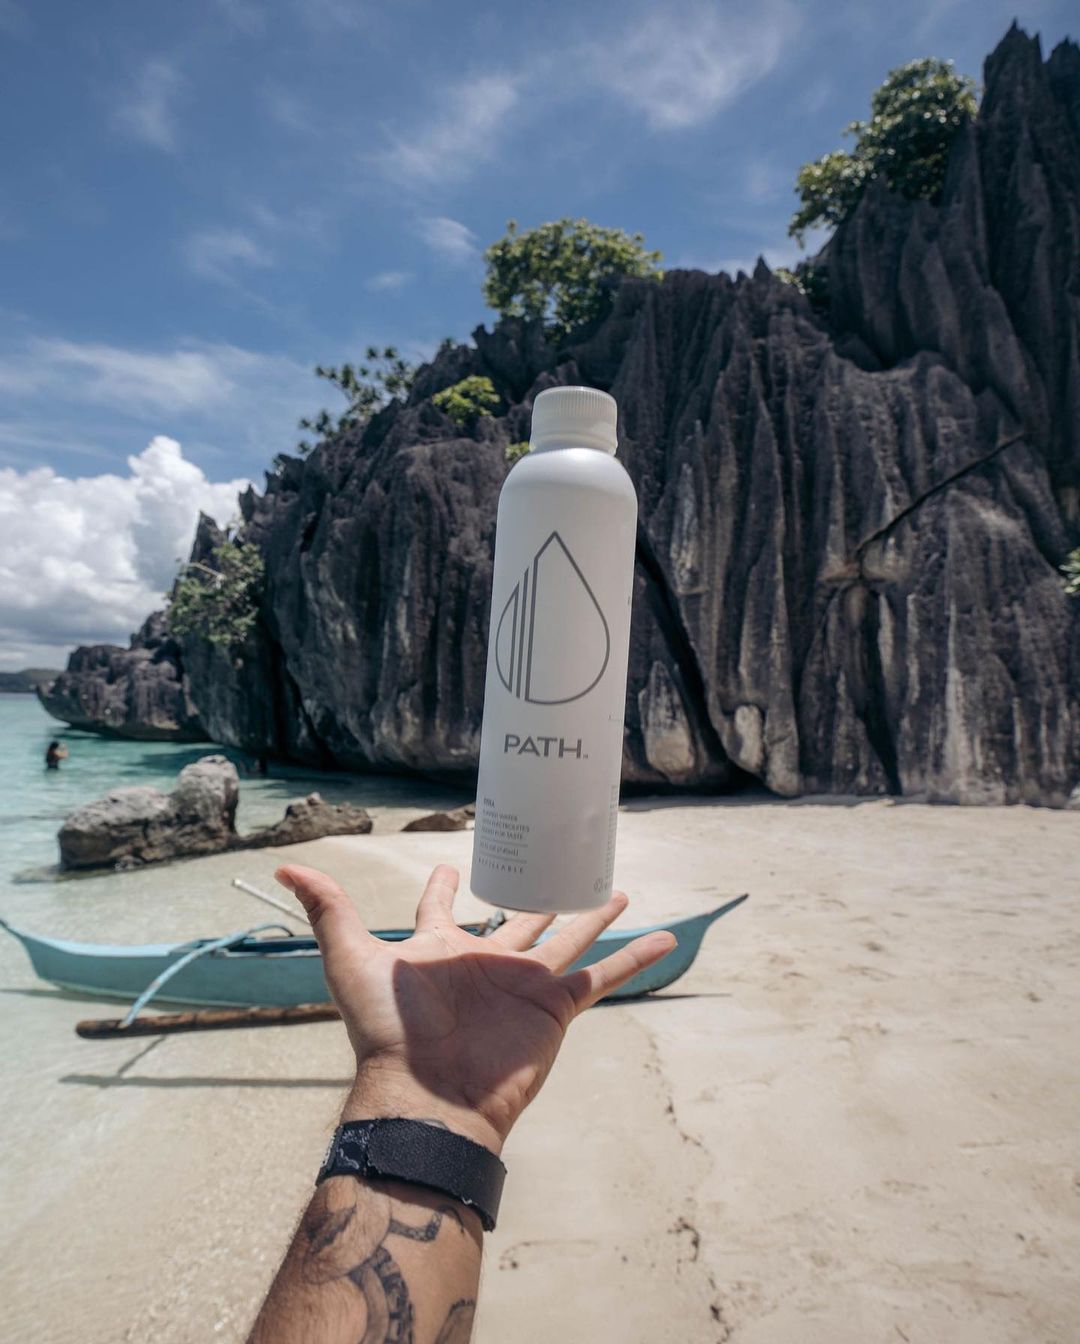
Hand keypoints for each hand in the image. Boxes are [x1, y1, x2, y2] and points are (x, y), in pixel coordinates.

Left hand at [276, 864, 675, 1153]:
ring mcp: (524, 985)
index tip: (455, 861)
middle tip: (558, 859)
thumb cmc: (387, 1032)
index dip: (445, 883)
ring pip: (568, 937)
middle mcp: (486, 962)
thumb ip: (325, 909)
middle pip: (518, 917)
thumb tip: (283, 864)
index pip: (441, 907)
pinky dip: (635, 958)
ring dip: (593, 913)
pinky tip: (664, 939)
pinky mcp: (555, 1008)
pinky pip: (602, 976)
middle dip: (536, 891)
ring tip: (617, 888)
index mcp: (440, 949)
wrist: (428, 1097)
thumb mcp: (350, 958)